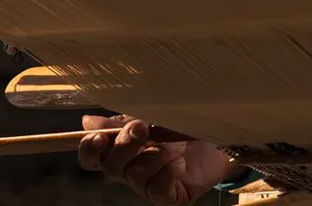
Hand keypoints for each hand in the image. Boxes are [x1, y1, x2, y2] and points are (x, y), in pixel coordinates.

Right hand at [78, 115, 239, 204]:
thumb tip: (87, 120)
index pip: (94, 156)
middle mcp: (134, 168)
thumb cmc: (188, 124)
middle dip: (123, 146)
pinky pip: (156, 189)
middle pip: (111, 166)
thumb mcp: (156, 115)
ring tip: (167, 142)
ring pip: (134, 176)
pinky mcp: (169, 196)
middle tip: (140, 128)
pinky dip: (164, 173)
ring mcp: (151, 184)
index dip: (89, 149)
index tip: (98, 137)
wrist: (225, 135)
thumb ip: (124, 120)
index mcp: (126, 148)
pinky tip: (176, 163)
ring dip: (150, 156)